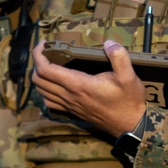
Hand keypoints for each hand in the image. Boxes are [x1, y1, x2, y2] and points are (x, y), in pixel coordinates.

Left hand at [31, 40, 146, 137]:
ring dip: (40, 77)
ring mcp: (69, 105)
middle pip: (38, 80)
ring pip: (41, 91)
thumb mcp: (129, 76)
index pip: (45, 70)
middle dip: (37, 63)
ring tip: (48, 65)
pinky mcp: (72, 112)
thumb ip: (119, 56)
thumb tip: (109, 43)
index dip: (38, 55)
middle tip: (47, 52)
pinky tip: (54, 85)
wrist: (130, 124)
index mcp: (78, 84)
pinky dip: (45, 92)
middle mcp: (69, 96)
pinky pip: (49, 102)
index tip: (44, 44)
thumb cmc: (128, 101)